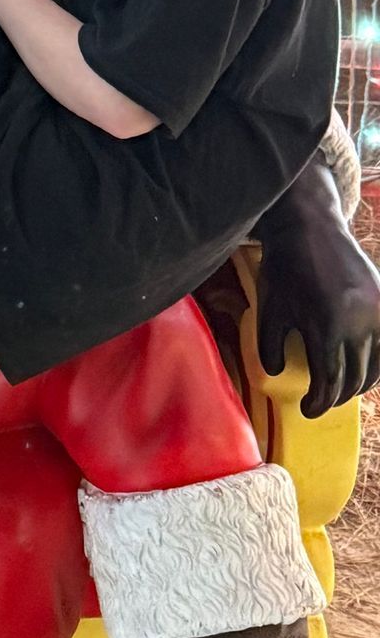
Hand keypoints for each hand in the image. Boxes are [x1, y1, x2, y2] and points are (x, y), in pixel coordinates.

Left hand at [257, 172, 379, 416]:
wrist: (311, 226)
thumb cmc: (284, 268)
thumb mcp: (270, 308)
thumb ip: (270, 346)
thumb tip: (278, 376)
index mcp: (327, 326)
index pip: (329, 380)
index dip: (318, 401)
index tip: (308, 411)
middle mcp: (359, 323)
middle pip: (354, 377)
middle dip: (336, 394)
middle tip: (321, 400)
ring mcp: (378, 312)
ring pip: (375, 365)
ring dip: (359, 382)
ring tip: (340, 387)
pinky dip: (377, 362)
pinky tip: (363, 368)